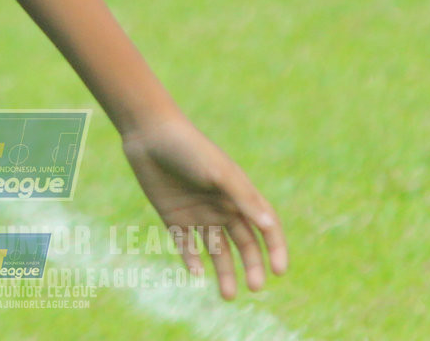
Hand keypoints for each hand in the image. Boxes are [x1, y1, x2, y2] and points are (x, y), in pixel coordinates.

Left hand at [122, 113, 286, 300]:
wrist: (150, 135)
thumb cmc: (190, 149)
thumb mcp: (219, 173)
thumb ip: (244, 199)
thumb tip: (270, 226)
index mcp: (240, 194)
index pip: (266, 226)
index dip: (276, 248)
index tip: (279, 271)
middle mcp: (223, 206)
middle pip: (245, 243)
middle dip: (252, 266)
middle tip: (254, 288)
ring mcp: (199, 214)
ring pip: (217, 250)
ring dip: (225, 272)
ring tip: (228, 295)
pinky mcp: (175, 218)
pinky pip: (187, 246)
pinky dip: (192, 261)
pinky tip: (196, 273)